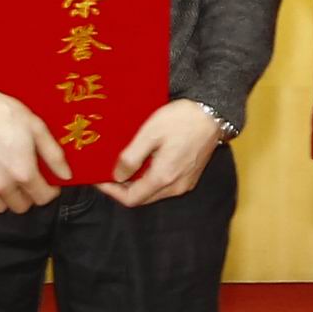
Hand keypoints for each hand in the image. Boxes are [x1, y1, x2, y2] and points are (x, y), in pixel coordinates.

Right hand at [0, 18, 67, 213]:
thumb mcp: (37, 128)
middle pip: (20, 207)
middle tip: (28, 178)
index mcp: (22, 174)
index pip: (42, 199)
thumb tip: (66, 176)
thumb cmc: (4, 113)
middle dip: (28, 196)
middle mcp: (0, 185)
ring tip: (8, 176)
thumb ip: (54, 155)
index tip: (49, 183)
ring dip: (6, 196)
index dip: (50, 191)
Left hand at [102, 98, 228, 207]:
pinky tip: (145, 163)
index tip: (100, 178)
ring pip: (153, 193)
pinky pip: (165, 186)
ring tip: (125, 165)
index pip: (131, 199)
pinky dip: (151, 180)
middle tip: (108, 171)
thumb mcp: (150, 133)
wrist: (213, 113)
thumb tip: (117, 176)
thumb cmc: (182, 119)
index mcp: (163, 177)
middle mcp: (175, 186)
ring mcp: (185, 183)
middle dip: (122, 188)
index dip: (112, 192)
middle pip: (142, 198)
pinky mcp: (190, 177)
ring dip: (137, 184)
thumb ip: (131, 157)